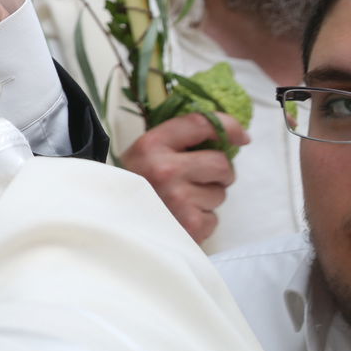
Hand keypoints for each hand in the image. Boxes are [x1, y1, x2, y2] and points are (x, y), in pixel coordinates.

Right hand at [119, 112, 250, 242]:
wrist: (110, 225)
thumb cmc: (133, 185)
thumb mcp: (143, 154)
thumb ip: (176, 141)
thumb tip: (226, 135)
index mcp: (152, 145)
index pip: (200, 124)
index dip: (227, 126)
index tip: (241, 136)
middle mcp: (165, 169)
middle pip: (221, 163)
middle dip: (219, 173)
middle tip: (201, 179)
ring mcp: (178, 198)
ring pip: (220, 193)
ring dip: (208, 198)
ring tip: (182, 202)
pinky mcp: (190, 225)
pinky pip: (214, 219)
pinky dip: (202, 220)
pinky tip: (181, 219)